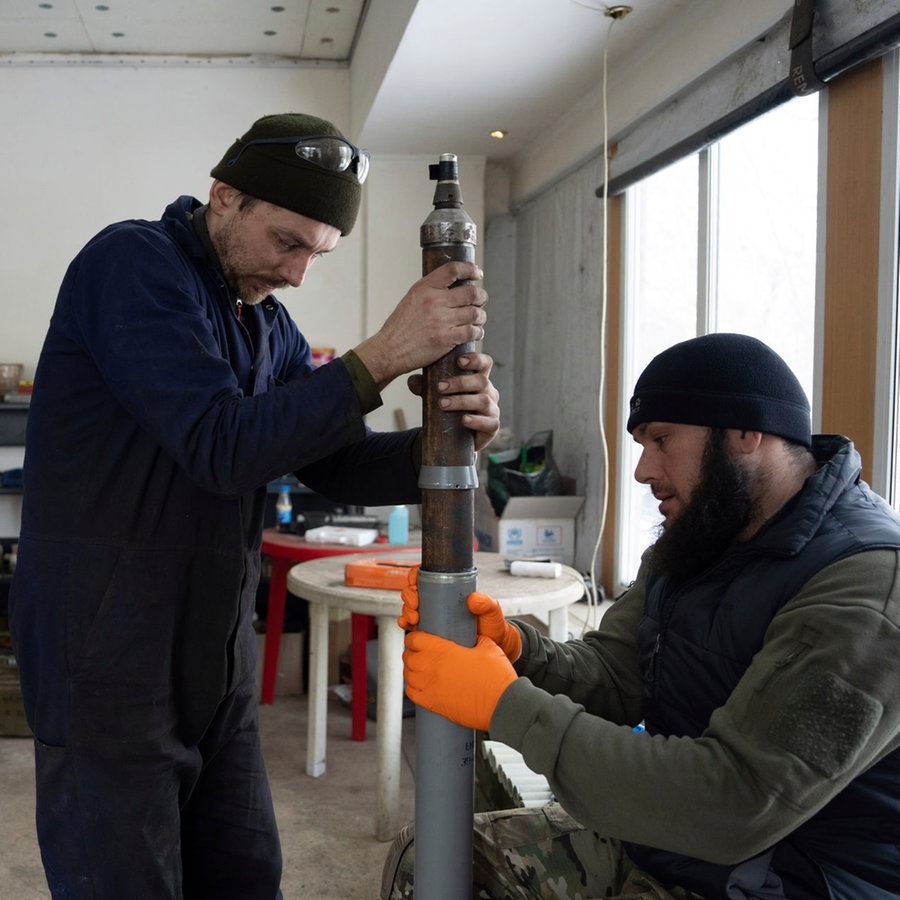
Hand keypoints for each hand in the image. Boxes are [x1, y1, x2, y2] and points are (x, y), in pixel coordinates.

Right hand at [353, 261, 486, 389]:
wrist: (389, 350)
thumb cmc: (400, 327)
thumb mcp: (411, 299)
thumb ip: (430, 291)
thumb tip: (453, 285)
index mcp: (424, 288)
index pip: (453, 270)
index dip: (470, 269)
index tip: (477, 273)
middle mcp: (433, 301)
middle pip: (471, 292)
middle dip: (481, 297)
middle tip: (480, 301)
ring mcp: (441, 320)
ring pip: (475, 313)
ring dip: (480, 317)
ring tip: (477, 320)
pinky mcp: (446, 339)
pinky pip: (471, 331)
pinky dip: (477, 332)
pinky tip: (474, 333)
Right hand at [397, 573, 520, 664]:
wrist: (492, 648)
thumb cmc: (492, 626)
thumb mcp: (492, 610)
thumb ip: (486, 603)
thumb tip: (473, 599)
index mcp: (450, 589)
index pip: (427, 575)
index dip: (415, 575)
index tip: (415, 582)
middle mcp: (437, 600)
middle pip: (414, 591)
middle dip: (409, 596)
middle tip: (416, 605)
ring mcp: (432, 616)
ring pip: (409, 607)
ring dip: (406, 610)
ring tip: (414, 619)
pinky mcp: (429, 632)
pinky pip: (411, 625)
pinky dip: (404, 623)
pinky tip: (407, 626)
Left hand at [403, 632, 516, 730]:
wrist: (502, 705)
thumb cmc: (497, 677)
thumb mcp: (487, 646)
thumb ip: (473, 638)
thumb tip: (470, 636)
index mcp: (443, 650)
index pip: (414, 638)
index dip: (416, 636)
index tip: (421, 638)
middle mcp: (432, 668)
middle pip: (407, 656)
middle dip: (413, 652)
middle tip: (422, 652)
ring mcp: (430, 687)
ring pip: (408, 674)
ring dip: (412, 669)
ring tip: (422, 668)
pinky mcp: (433, 704)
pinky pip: (411, 693)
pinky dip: (413, 687)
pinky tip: (422, 684)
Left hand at [406, 352, 499, 451]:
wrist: (455, 438)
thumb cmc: (450, 409)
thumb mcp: (437, 394)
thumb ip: (426, 386)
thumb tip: (412, 381)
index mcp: (479, 379)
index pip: (484, 363)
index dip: (475, 359)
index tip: (459, 361)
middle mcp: (489, 392)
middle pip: (482, 381)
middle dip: (460, 383)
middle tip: (440, 387)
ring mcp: (492, 409)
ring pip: (484, 401)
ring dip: (462, 401)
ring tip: (443, 404)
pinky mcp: (492, 427)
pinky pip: (490, 423)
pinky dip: (476, 421)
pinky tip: (464, 420)